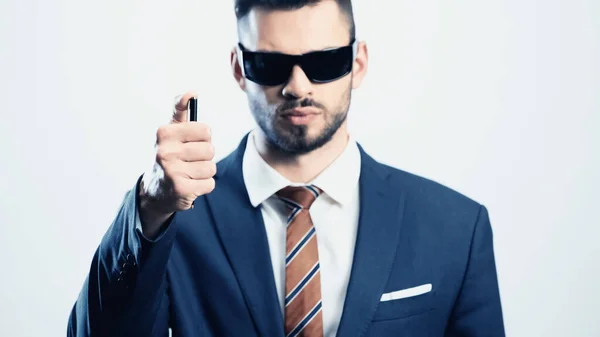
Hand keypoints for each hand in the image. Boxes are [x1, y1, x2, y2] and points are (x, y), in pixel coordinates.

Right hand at [138, 92, 215, 235]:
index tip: (191, 143)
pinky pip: (210, 184)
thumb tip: (192, 92)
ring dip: (204, 172)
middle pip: (210, 150)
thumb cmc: (168, 155)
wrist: (154, 191)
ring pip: (211, 168)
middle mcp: (165, 151)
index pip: (205, 130)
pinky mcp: (181, 190)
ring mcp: (172, 172)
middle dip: (204, 157)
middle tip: (188, 161)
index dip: (203, 138)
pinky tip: (189, 185)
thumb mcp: (170, 131)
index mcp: (164, 133)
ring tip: (188, 173)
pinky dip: (203, 186)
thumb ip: (180, 110)